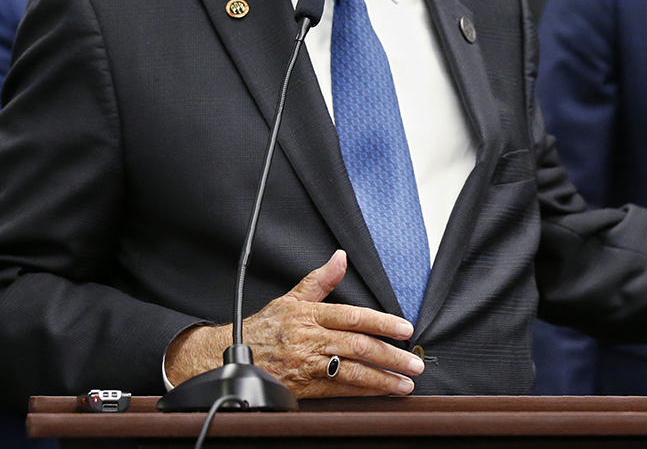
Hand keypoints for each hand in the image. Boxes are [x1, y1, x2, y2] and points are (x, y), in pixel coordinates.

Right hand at [165, 250, 423, 397]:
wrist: (229, 356)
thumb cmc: (265, 327)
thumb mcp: (291, 298)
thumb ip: (321, 280)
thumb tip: (340, 257)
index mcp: (312, 316)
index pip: (354, 317)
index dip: (382, 323)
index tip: (406, 329)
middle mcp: (312, 340)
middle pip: (358, 347)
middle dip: (390, 356)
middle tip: (414, 362)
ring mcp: (308, 365)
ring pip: (351, 372)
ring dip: (382, 379)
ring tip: (405, 383)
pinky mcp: (303, 386)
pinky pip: (337, 390)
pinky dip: (361, 392)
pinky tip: (380, 392)